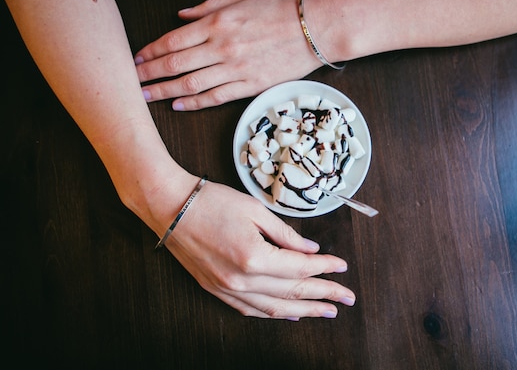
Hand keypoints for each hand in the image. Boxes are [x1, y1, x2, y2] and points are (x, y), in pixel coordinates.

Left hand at [134, 0, 321, 110]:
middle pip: (176, 64)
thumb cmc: (281, 10)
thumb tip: (181, 15)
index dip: (150, 52)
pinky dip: (194, 103)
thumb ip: (208, 7)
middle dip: (149, 74)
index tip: (136, 60)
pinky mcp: (250, 86)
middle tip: (130, 82)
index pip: (174, 40)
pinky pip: (216, 98)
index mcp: (219, 23)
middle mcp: (223, 47)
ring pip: (191, 84)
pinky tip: (178, 106)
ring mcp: (236, 69)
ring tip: (145, 97)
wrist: (317, 30)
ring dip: (164, 92)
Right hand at [159, 180, 354, 319]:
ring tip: (326, 312)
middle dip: (323, 296)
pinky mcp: (216, 289)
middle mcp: (241, 280)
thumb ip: (286, 234)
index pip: (300, 268)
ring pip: (273, 307)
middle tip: (347, 299)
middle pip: (292, 292)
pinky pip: (250, 309)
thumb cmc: (211, 202)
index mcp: (253, 257)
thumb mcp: (255, 209)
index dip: (325, 269)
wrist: (169, 207)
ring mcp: (227, 288)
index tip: (342, 268)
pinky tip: (289, 314)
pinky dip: (273, 313)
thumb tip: (311, 250)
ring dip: (303, 311)